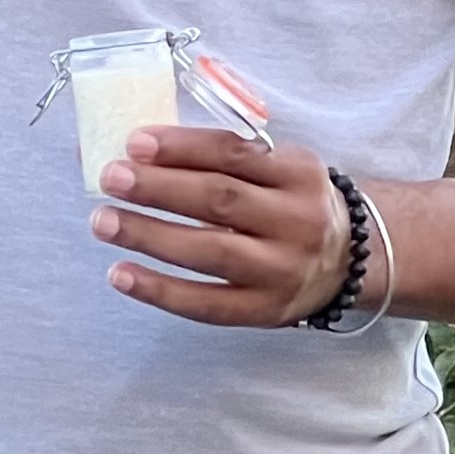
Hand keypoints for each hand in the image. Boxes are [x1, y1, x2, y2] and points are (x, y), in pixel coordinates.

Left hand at [92, 128, 357, 328]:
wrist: (350, 261)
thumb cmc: (291, 204)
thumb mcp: (275, 168)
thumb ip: (218, 158)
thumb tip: (133, 151)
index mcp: (299, 173)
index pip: (233, 153)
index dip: (181, 147)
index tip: (134, 142)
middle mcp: (297, 221)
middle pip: (219, 200)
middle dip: (158, 188)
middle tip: (110, 178)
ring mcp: (284, 270)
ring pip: (210, 252)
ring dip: (149, 235)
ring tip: (104, 222)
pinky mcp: (267, 311)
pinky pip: (207, 304)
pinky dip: (160, 291)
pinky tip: (121, 273)